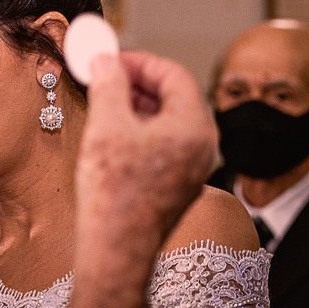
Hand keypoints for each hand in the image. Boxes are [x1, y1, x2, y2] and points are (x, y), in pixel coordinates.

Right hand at [70, 51, 218, 307]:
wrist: (117, 249)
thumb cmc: (115, 192)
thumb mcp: (106, 125)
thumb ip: (109, 83)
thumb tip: (106, 60)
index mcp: (195, 126)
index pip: (173, 74)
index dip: (139, 61)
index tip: (111, 57)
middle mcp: (204, 147)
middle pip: (174, 97)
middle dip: (138, 82)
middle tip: (105, 75)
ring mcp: (193, 169)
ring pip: (168, 123)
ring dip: (137, 107)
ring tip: (104, 102)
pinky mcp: (178, 187)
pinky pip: (165, 146)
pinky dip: (141, 131)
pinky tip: (113, 135)